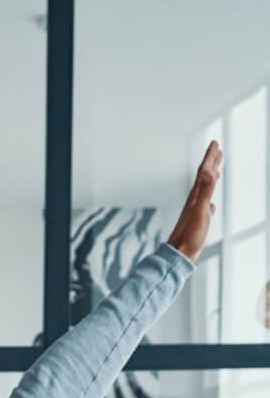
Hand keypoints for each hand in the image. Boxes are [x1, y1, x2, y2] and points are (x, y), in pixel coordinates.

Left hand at [166, 141, 221, 261]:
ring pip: (204, 191)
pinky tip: (211, 205)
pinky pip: (205, 207)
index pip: (203, 172)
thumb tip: (208, 171)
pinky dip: (210, 201)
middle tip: (217, 149)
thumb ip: (205, 190)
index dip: (210, 158)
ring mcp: (195, 212)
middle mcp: (194, 202)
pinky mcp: (196, 223)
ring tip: (216, 170)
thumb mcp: (200, 210)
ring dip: (210, 179)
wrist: (179, 254)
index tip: (215, 143)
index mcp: (195, 197)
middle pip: (203, 178)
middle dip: (211, 163)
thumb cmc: (190, 234)